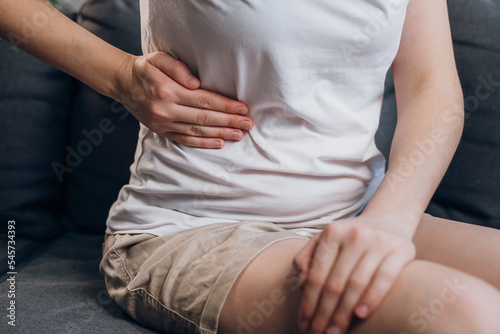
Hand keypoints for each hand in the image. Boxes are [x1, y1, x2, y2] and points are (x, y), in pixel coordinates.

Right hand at [112, 51, 252, 148]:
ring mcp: (163, 123)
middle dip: (229, 121)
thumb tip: (197, 83)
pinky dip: (204, 143)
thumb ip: (177, 67)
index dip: (225, 105)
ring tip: (240, 134)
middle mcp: (166, 110)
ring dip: (221, 134)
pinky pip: (186, 140)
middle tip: (249, 124)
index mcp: (168, 91)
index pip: (204, 100)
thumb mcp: (158, 58)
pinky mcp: (162, 131)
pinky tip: (220, 143)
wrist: (122, 82)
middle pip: (204, 118)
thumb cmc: (145, 68)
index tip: (243, 108)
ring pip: (197, 132)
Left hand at [293, 214, 415, 333]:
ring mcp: (378, 242)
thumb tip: (301, 284)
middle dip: (324, 313)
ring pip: (356, 284)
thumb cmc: (350, 238)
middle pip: (335, 283)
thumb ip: (308, 258)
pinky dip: (372, 298)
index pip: (316, 275)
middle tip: (317, 333)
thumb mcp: (325, 240)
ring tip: (335, 331)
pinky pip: (384, 279)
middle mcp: (354, 235)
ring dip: (344, 313)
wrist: (389, 219)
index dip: (308, 303)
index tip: (303, 323)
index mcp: (332, 232)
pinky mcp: (400, 250)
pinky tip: (361, 314)